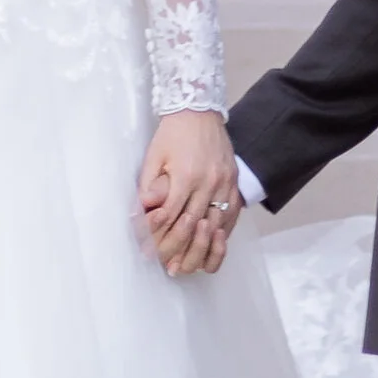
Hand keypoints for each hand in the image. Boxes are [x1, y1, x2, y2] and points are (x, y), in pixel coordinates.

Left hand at [139, 111, 240, 277]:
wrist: (200, 110)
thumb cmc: (173, 133)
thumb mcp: (154, 155)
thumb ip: (149, 184)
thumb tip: (143, 210)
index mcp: (186, 175)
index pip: (172, 214)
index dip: (159, 235)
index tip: (149, 251)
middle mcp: (209, 181)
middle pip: (195, 224)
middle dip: (180, 247)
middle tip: (169, 267)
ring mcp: (225, 183)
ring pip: (217, 224)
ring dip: (203, 246)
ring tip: (190, 264)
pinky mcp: (234, 182)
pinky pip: (232, 214)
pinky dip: (223, 233)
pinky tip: (213, 244)